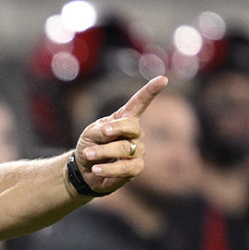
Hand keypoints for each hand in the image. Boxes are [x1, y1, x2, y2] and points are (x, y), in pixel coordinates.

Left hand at [73, 76, 167, 194]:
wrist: (85, 170)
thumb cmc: (90, 146)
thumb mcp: (90, 134)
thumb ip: (101, 131)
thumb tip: (112, 135)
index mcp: (125, 119)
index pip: (139, 103)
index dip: (150, 91)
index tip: (163, 79)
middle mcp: (135, 134)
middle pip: (132, 127)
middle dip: (116, 128)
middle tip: (102, 132)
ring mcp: (138, 151)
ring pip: (125, 149)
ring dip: (103, 151)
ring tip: (89, 154)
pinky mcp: (135, 168)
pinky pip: (124, 168)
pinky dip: (107, 168)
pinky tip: (96, 169)